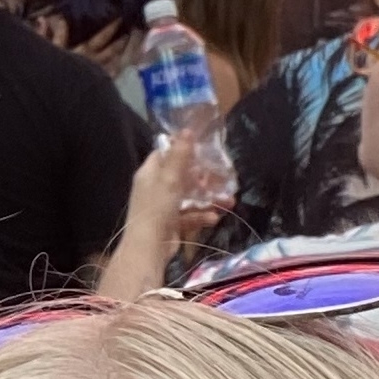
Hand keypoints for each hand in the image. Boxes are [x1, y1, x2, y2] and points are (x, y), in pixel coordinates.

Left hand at [98, 137, 211, 302]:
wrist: (148, 249)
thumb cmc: (157, 209)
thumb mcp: (170, 179)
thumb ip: (180, 156)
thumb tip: (187, 130)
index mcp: (150, 173)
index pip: (165, 154)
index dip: (183, 150)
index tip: (204, 148)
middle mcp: (156, 187)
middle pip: (182, 176)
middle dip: (203, 178)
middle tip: (223, 176)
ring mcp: (164, 207)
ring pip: (190, 197)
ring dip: (208, 199)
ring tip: (229, 200)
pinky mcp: (172, 224)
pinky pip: (190, 215)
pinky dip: (202, 216)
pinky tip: (214, 218)